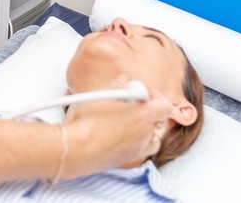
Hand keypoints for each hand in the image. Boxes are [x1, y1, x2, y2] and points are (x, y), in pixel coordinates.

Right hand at [59, 78, 175, 178]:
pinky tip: (126, 135)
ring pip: (154, 138)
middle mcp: (146, 134)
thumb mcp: (102, 93)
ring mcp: (139, 149)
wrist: (75, 148)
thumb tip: (124, 81)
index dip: (155, 95)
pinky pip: (143, 150)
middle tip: (136, 103)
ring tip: (131, 120)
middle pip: (161, 122)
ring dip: (147, 128)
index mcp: (144, 116)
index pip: (165, 105)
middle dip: (151, 110)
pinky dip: (140, 142)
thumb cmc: (87, 121)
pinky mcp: (129, 160)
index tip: (141, 90)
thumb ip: (118, 84)